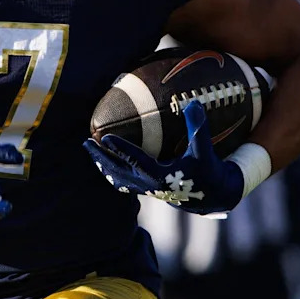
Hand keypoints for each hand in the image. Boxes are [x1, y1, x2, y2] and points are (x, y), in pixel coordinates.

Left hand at [83, 100, 244, 213]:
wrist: (213, 195)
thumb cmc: (209, 171)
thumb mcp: (204, 151)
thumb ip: (198, 128)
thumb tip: (193, 102)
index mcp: (160, 177)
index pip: (135, 161)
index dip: (119, 149)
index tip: (103, 137)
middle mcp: (149, 185)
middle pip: (117, 172)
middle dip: (100, 158)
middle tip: (86, 142)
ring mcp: (147, 189)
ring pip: (117, 178)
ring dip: (102, 165)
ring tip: (90, 150)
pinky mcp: (148, 189)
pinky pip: (123, 181)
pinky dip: (112, 171)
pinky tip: (105, 160)